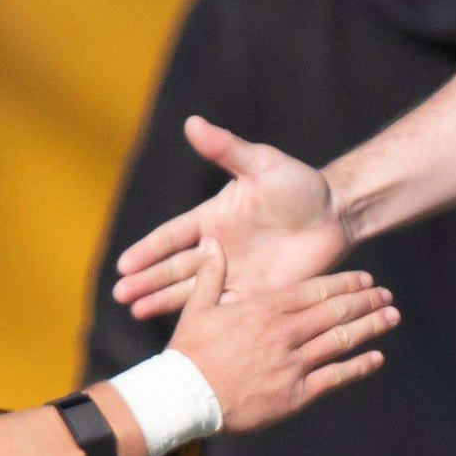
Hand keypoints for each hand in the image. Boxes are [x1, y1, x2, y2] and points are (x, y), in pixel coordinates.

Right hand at [112, 118, 348, 321]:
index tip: (124, 264)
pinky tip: (187, 332)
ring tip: (136, 312)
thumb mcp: (261, 164)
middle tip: (120, 294)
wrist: (335, 213)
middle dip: (147, 281)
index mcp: (212, 219)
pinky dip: (207, 321)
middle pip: (176, 268)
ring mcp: (236, 275)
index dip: (149, 250)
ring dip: (165, 302)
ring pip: (195, 293)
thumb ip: (227, 150)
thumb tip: (193, 122)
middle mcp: (218, 250)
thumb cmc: (297, 185)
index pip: (172, 237)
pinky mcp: (258, 295)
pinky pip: (228, 311)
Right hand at [155, 241, 395, 438]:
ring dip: (370, 327)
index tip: (365, 278)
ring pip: (341, 340)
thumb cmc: (188, 354)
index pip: (315, 290)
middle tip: (387, 295)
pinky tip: (376, 358)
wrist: (183, 399)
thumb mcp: (197, 308)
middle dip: (365, 301)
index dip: (344, 283)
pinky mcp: (295, 394)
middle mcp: (284, 332)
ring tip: (391, 318)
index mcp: (264, 308)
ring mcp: (292, 363)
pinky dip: (358, 366)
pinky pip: (334, 377)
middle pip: (335, 311)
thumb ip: (211, 275)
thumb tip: (213, 243)